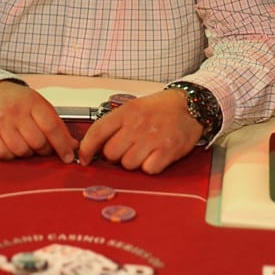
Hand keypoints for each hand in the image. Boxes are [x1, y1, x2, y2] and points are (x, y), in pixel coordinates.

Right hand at [0, 80, 78, 161]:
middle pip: (38, 142)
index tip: (68, 156)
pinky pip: (4, 154)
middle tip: (44, 147)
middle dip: (44, 150)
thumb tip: (72, 145)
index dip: (63, 145)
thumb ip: (55, 124)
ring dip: (28, 153)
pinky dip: (11, 155)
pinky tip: (12, 146)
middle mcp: (15, 111)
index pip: (51, 127)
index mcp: (32, 101)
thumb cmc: (15, 100)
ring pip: (21, 151)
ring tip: (26, 144)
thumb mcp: (37, 103)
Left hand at [79, 89, 202, 173]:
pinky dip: (150, 167)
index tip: (85, 158)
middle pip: (111, 153)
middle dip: (115, 156)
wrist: (189, 105)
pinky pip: (148, 169)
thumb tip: (97, 146)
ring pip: (128, 164)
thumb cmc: (161, 108)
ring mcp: (152, 138)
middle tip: (125, 150)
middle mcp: (137, 124)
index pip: (96, 132)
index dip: (86, 149)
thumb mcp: (134, 107)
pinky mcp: (168, 150)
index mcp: (126, 112)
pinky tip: (155, 156)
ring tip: (143, 151)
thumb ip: (116, 124)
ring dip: (133, 162)